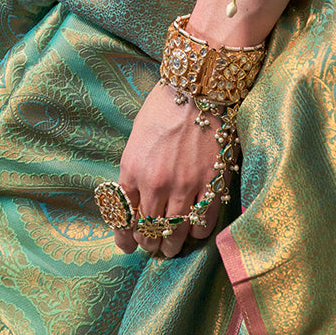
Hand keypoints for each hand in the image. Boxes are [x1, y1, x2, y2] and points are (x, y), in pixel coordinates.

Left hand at [112, 83, 226, 258]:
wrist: (197, 87)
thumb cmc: (163, 108)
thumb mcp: (135, 140)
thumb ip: (133, 174)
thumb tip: (132, 203)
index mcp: (133, 170)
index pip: (124, 218)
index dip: (125, 237)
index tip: (129, 244)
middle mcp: (156, 183)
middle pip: (150, 230)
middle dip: (149, 243)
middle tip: (153, 246)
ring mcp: (186, 185)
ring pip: (175, 231)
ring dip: (171, 245)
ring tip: (171, 247)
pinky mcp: (212, 182)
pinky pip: (202, 222)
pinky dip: (196, 232)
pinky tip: (194, 230)